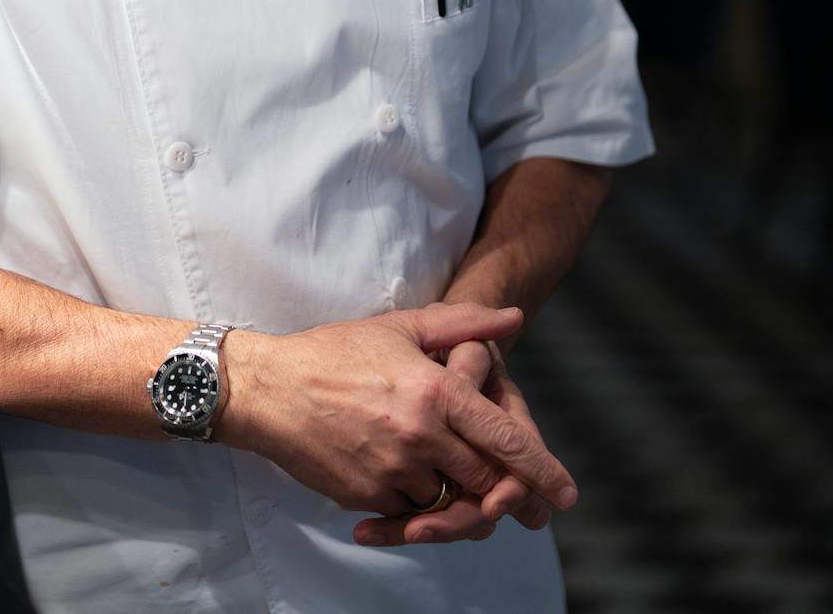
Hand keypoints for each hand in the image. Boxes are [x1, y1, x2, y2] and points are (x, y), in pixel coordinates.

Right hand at [219, 302, 578, 524]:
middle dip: (503, 491)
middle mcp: (419, 434)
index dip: (542, 469)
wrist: (266, 389)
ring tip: (447, 478)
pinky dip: (417, 504)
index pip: (505, 438)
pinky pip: (409, 513)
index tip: (566, 493)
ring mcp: (391, 468)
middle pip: (485, 480)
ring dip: (457, 497)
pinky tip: (406, 478)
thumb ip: (462, 324)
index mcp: (434, 390)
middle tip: (514, 496)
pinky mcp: (365, 495)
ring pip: (449, 502)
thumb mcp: (400, 327)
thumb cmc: (334, 352)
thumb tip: (513, 318)